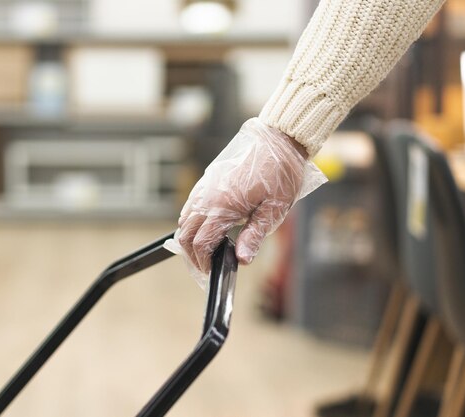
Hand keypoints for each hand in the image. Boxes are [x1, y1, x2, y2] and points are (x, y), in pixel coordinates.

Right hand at [165, 118, 325, 284]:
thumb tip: (241, 260)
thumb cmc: (280, 173)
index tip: (210, 271)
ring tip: (206, 250)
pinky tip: (207, 227)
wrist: (277, 139)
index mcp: (222, 206)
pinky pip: (189, 205)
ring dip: (190, 237)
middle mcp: (206, 197)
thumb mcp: (274, 209)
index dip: (202, 262)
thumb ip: (254, 235)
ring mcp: (204, 187)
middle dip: (191, 254)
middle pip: (184, 234)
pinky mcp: (206, 180)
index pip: (200, 243)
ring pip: (183, 219)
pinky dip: (191, 222)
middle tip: (205, 265)